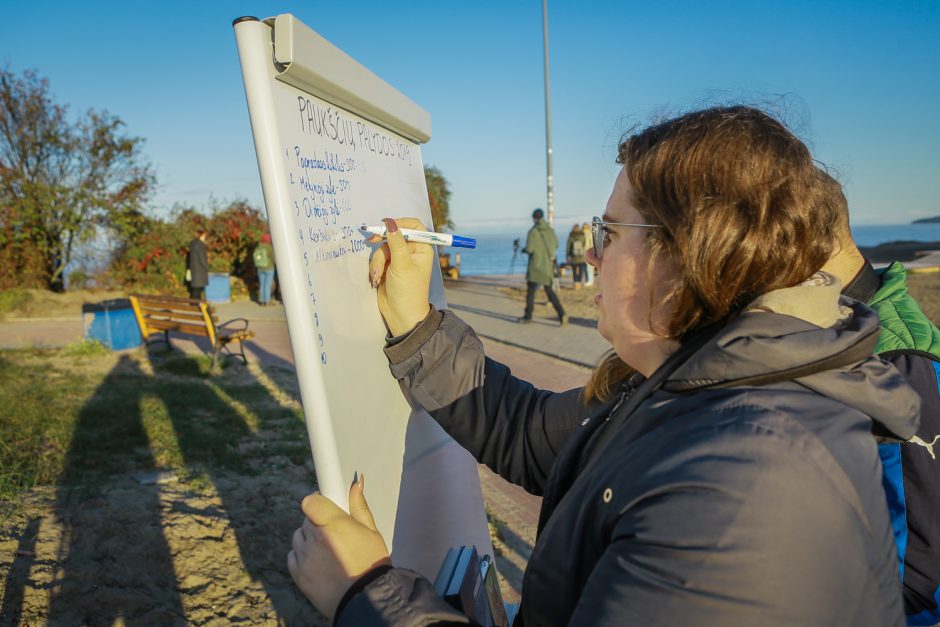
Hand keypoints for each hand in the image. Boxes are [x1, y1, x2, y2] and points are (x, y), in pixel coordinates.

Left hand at [287, 476, 390, 619]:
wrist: (364, 599)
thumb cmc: (371, 563)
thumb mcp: (371, 531)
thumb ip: (358, 506)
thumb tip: (355, 483)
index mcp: (333, 524)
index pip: (311, 501)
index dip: (318, 501)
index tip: (325, 504)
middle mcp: (315, 539)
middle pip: (307, 518)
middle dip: (318, 521)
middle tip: (335, 533)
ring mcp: (304, 557)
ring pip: (298, 536)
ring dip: (309, 539)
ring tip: (328, 550)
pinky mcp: (298, 574)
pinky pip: (292, 555)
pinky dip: (302, 556)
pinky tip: (319, 562)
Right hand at [368, 217, 432, 335]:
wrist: (400, 314)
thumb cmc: (408, 290)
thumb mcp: (402, 264)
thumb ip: (395, 242)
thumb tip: (390, 222)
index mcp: (422, 248)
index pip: (413, 226)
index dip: (399, 222)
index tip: (385, 224)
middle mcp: (412, 251)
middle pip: (394, 235)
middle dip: (382, 242)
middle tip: (371, 240)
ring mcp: (399, 259)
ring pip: (383, 248)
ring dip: (378, 262)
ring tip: (379, 276)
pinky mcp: (388, 267)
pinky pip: (377, 259)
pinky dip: (375, 268)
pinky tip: (377, 280)